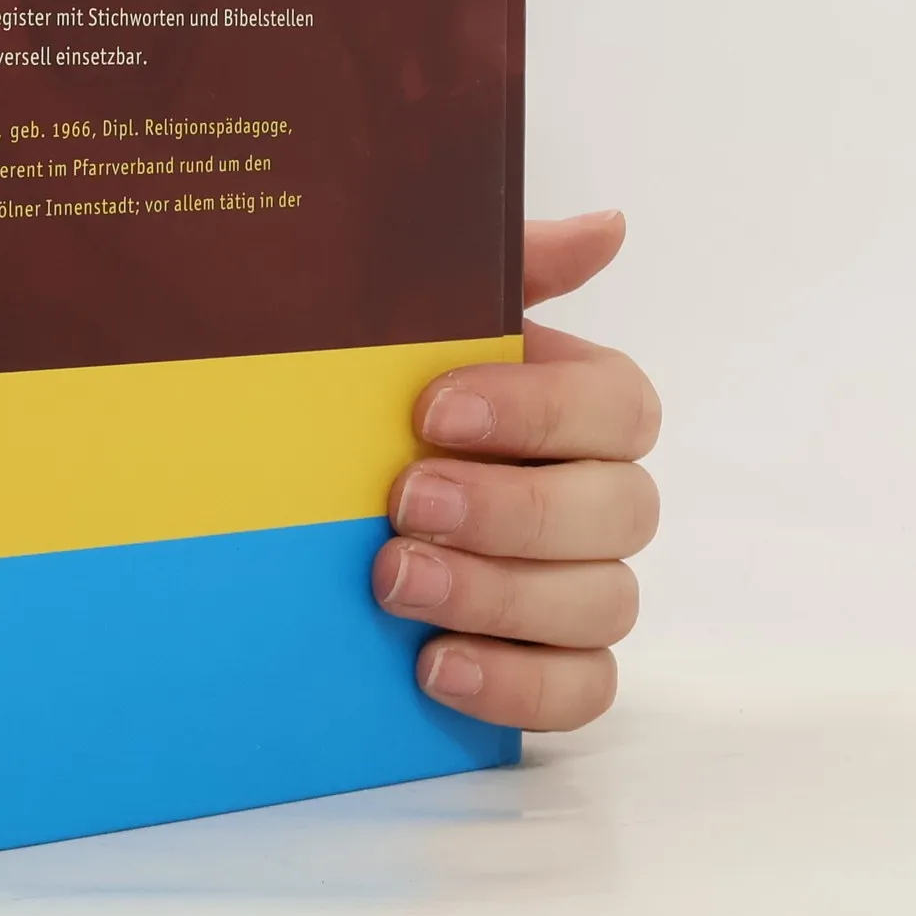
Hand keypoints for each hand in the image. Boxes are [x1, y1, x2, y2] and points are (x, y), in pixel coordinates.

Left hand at [370, 210, 658, 730]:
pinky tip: (434, 666)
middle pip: (621, 511)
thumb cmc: (376, 396)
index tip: (432, 411)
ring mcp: (582, 585)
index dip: (539, 413)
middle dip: (511, 511)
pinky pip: (582, 690)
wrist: (294, 497)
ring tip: (394, 582)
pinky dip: (517, 684)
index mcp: (579, 404)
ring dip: (499, 596)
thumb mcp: (417, 316)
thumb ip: (514, 268)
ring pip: (603, 603)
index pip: (619, 406)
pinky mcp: (552, 663)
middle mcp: (598, 495)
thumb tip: (611, 226)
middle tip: (405, 503)